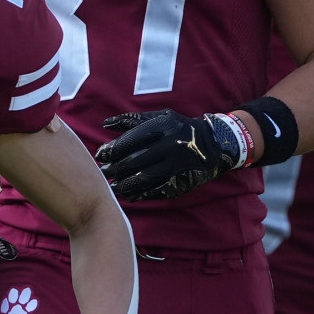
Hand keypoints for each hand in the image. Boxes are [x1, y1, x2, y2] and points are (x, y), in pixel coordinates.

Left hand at [96, 110, 250, 201]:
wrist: (213, 143)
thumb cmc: (178, 127)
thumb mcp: (159, 117)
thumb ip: (132, 120)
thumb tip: (104, 124)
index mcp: (163, 126)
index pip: (130, 140)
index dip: (112, 149)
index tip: (100, 156)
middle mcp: (170, 144)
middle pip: (134, 160)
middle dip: (114, 169)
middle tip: (103, 173)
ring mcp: (176, 164)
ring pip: (144, 178)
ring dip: (125, 184)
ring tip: (113, 187)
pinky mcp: (182, 179)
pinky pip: (158, 189)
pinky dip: (142, 194)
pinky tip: (129, 195)